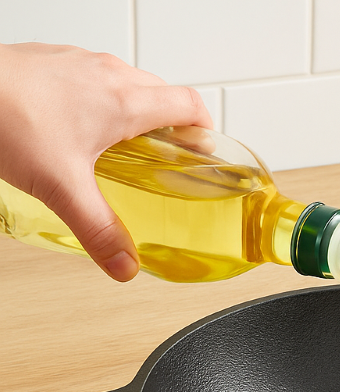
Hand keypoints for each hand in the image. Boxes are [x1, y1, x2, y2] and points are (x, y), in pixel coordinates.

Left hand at [0, 42, 212, 280]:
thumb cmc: (4, 116)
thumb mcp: (63, 188)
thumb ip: (100, 231)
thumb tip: (126, 265)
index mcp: (124, 101)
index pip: (189, 105)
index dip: (205, 130)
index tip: (204, 152)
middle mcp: (106, 74)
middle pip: (162, 95)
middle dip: (172, 127)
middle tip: (167, 159)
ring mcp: (77, 63)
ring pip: (127, 84)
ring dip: (136, 114)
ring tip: (124, 149)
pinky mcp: (51, 62)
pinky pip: (93, 78)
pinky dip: (100, 102)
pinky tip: (78, 131)